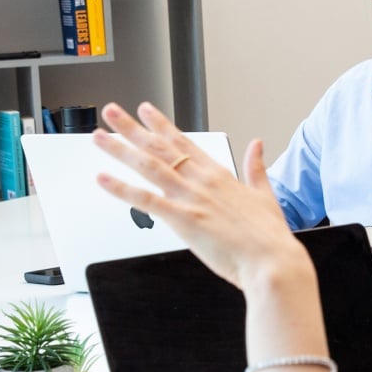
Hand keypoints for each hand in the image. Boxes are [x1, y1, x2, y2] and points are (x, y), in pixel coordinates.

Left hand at [91, 102, 305, 289]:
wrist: (273, 262)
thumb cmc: (270, 237)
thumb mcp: (265, 194)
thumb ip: (256, 168)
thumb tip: (257, 145)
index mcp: (219, 174)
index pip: (183, 141)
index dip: (161, 124)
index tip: (145, 110)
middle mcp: (201, 180)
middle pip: (159, 147)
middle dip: (132, 127)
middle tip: (111, 112)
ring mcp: (191, 198)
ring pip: (148, 166)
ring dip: (120, 149)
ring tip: (99, 136)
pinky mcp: (183, 219)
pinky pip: (145, 200)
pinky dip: (122, 189)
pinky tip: (103, 179)